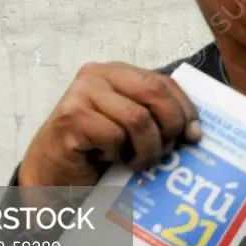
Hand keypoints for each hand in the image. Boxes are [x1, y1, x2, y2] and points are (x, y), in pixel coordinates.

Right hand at [18, 62, 201, 186]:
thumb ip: (156, 117)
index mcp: (118, 72)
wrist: (51, 174)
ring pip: (138, 118)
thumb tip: (195, 131)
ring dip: (147, 149)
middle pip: (154, 92)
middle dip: (170, 125)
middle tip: (166, 152)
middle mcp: (98, 74)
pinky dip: (119, 154)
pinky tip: (108, 159)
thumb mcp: (131, 127)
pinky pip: (115, 136)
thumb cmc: (96, 150)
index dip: (185, 108)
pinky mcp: (70, 117)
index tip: (194, 136)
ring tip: (138, 162)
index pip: (164, 82)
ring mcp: (81, 94)